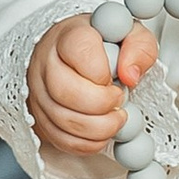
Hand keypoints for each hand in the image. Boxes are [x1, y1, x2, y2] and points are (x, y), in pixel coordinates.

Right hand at [29, 12, 156, 156]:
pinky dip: (88, 143)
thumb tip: (130, 75)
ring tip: (115, 118)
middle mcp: (46, 63)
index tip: (117, 78)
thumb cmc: (102, 44)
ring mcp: (39, 92)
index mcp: (69, 37)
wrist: (76, 54)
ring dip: (99, 128)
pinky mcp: (41, 117)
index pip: (80, 52)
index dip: (103, 73)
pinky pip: (61, 139)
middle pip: (65, 92)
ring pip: (63, 120)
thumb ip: (139, 48)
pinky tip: (101, 131)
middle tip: (119, 101)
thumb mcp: (130, 35)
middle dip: (101, 105)